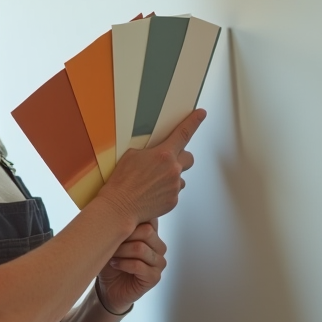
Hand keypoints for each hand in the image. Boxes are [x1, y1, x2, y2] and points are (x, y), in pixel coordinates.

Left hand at [96, 221, 166, 313]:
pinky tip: (115, 264)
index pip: (149, 218)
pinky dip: (123, 264)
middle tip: (110, 243)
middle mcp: (158, 246)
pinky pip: (139, 265)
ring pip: (141, 248)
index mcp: (151, 233)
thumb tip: (110, 204)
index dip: (130, 219)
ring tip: (111, 255)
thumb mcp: (111, 238)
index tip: (114, 224)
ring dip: (121, 251)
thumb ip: (118, 223)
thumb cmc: (110, 260)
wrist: (107, 288)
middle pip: (146, 231)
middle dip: (123, 236)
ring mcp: (159, 262)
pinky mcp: (154, 277)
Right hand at [98, 108, 205, 226]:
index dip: (194, 122)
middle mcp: (173, 169)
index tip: (201, 114)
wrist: (120, 206)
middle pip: (189, 157)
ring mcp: (175, 186)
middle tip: (167, 162)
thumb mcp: (132, 156)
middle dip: (181, 157)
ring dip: (171, 177)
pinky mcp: (173, 200)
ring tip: (152, 183)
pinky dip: (165, 191)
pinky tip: (151, 193)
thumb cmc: (122, 181)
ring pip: (180, 177)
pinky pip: (175, 192)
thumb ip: (150, 152)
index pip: (183, 133)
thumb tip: (156, 154)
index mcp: (163, 154)